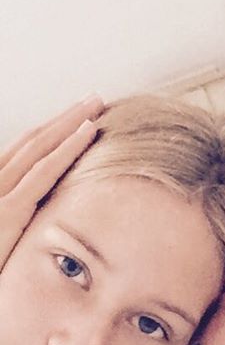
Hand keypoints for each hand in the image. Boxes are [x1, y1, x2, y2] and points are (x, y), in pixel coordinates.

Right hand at [0, 95, 103, 271]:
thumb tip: (47, 217)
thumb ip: (24, 225)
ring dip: (70, 122)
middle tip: (95, 100)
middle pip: (34, 142)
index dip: (55, 134)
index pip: (27, 154)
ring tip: (96, 104)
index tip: (82, 120)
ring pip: (39, 148)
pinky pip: (42, 173)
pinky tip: (88, 132)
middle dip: (66, 118)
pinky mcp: (7, 211)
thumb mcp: (9, 245)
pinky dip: (67, 149)